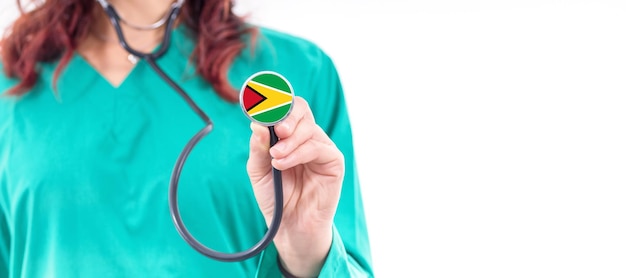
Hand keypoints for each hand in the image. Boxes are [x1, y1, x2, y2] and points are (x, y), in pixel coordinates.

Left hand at [247, 96, 344, 276]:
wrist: (289, 226)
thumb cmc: (275, 197)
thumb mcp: (258, 171)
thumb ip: (258, 148)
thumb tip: (257, 124)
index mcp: (288, 135)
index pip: (286, 107)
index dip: (274, 101)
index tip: (259, 105)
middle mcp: (306, 137)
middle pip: (301, 109)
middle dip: (287, 115)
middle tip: (277, 130)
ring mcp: (321, 148)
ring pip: (309, 128)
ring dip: (289, 141)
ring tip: (276, 158)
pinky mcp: (334, 161)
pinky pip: (317, 147)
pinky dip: (298, 153)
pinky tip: (284, 164)